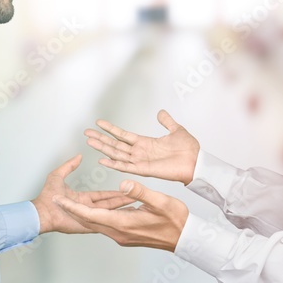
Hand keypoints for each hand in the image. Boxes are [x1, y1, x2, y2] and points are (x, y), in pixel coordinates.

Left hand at [31, 154, 135, 233]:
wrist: (43, 211)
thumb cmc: (47, 197)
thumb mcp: (58, 175)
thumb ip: (69, 166)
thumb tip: (78, 156)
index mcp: (82, 199)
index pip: (102, 196)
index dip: (113, 193)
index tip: (123, 189)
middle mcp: (86, 209)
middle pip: (108, 205)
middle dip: (121, 201)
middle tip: (134, 197)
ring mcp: (88, 218)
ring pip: (108, 213)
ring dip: (120, 209)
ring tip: (133, 205)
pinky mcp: (87, 226)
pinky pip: (103, 223)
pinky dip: (113, 220)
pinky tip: (124, 218)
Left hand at [53, 180, 188, 251]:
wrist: (185, 238)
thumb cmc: (176, 220)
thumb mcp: (160, 202)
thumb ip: (140, 191)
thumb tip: (123, 183)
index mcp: (124, 224)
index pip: (91, 215)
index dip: (72, 206)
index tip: (57, 199)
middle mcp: (119, 232)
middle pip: (89, 220)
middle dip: (71, 209)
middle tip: (55, 198)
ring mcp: (122, 235)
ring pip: (97, 222)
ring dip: (83, 212)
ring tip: (69, 201)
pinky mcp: (126, 235)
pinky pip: (106, 224)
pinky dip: (98, 215)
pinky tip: (96, 207)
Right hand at [85, 110, 199, 184]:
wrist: (196, 162)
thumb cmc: (189, 149)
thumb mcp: (176, 130)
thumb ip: (167, 122)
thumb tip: (161, 112)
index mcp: (146, 143)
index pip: (123, 135)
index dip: (111, 129)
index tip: (98, 123)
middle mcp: (140, 152)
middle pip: (115, 144)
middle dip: (101, 139)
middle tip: (86, 133)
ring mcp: (141, 161)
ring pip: (117, 154)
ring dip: (103, 148)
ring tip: (89, 142)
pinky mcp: (144, 170)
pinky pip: (126, 167)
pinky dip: (114, 164)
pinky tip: (102, 160)